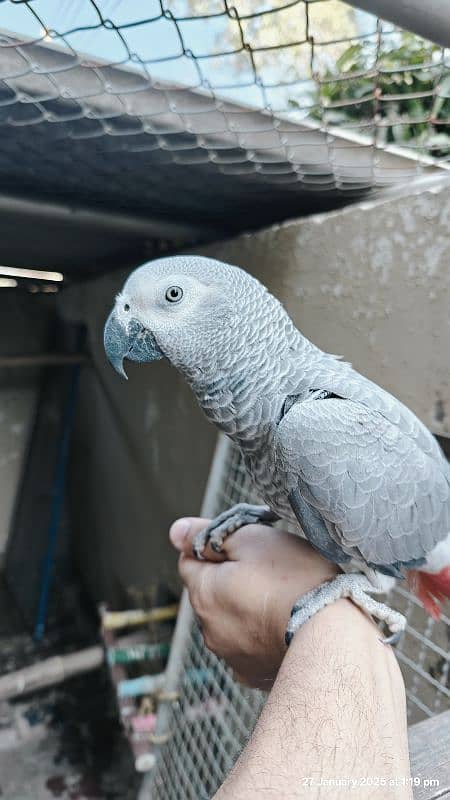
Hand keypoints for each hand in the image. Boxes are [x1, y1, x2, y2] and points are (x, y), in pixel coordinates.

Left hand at [169, 518, 339, 688]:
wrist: (331, 635)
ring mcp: (231, 656)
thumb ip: (209, 534)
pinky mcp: (253, 674)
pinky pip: (249, 646)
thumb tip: (175, 532)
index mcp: (203, 593)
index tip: (246, 549)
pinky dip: (261, 635)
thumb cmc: (294, 579)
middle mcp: (208, 629)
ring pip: (229, 620)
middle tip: (270, 572)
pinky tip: (284, 626)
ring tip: (282, 600)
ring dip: (245, 608)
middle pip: (210, 592)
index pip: (190, 560)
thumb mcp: (251, 540)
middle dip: (230, 580)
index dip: (217, 548)